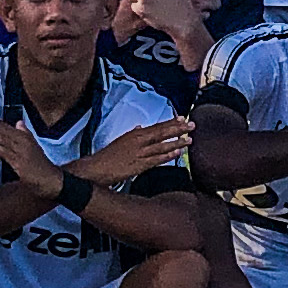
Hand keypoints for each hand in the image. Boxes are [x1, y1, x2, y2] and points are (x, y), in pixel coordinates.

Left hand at [0, 114, 65, 194]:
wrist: (51, 179)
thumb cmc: (42, 164)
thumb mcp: (34, 146)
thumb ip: (26, 133)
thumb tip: (19, 123)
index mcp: (23, 137)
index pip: (3, 125)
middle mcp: (21, 141)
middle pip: (0, 129)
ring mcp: (20, 151)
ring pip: (1, 139)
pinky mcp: (19, 163)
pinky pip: (5, 153)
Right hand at [75, 114, 195, 187]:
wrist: (95, 169)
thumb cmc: (106, 156)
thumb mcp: (120, 141)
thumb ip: (133, 134)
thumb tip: (140, 127)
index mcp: (134, 134)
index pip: (156, 126)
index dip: (170, 122)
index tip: (182, 118)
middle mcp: (138, 141)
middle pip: (162, 133)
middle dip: (178, 129)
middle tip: (192, 125)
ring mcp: (139, 153)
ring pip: (162, 145)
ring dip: (176, 142)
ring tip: (189, 139)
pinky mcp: (139, 165)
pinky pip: (156, 160)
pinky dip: (167, 156)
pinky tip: (177, 153)